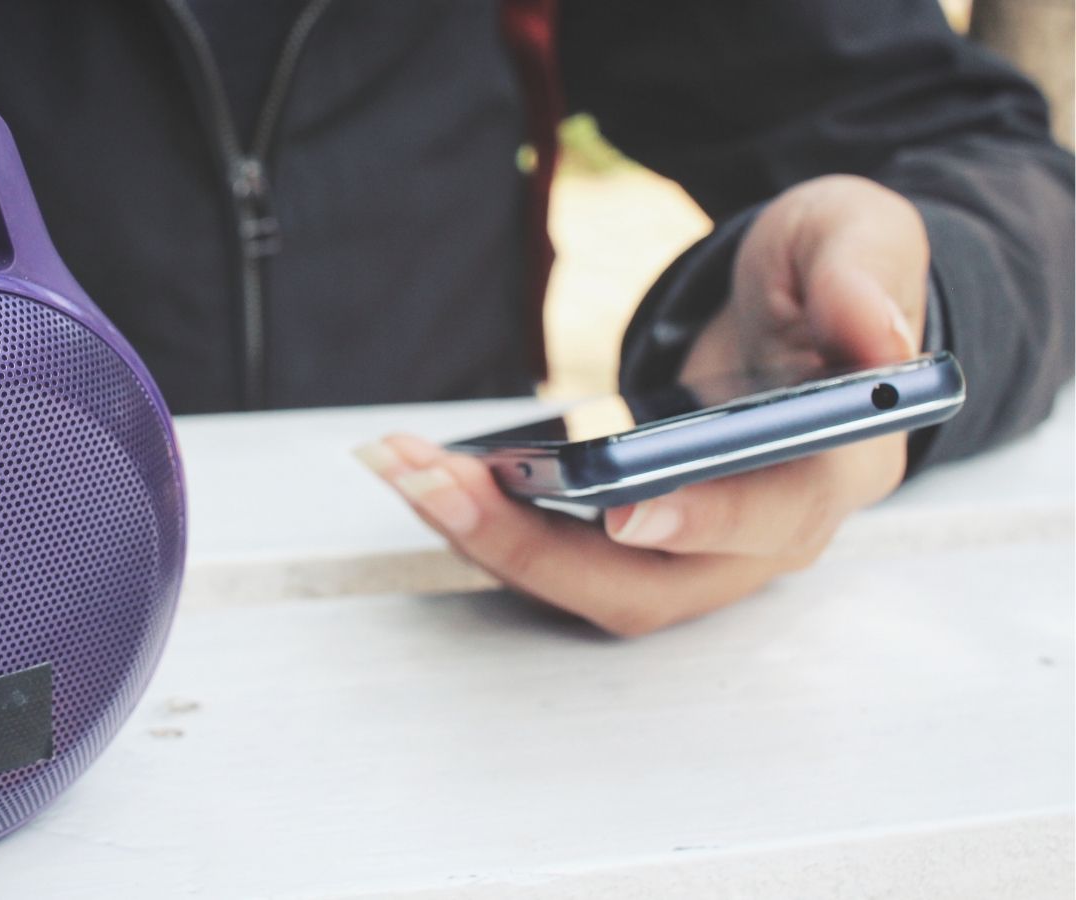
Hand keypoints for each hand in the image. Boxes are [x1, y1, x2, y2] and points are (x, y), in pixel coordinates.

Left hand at [360, 174, 928, 635]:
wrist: (794, 312)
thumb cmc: (828, 275)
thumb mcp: (855, 236)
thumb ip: (861, 275)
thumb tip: (877, 336)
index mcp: (839, 466)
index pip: (777, 514)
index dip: (705, 519)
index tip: (624, 509)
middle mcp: (767, 534)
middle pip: (648, 584)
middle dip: (531, 545)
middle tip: (434, 479)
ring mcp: (698, 549)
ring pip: (588, 584)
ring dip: (486, 539)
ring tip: (401, 467)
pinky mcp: (639, 540)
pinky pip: (559, 557)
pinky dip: (485, 523)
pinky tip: (420, 469)